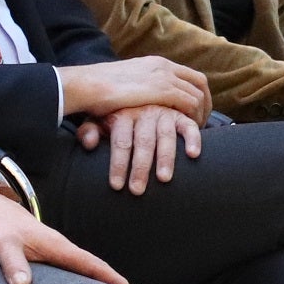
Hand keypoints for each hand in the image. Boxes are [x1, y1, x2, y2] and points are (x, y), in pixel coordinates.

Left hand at [0, 192, 130, 283]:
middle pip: (93, 268)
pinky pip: (69, 268)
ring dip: (97, 282)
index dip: (112, 279)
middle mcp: (59, 247)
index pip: (92, 264)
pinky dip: (80, 279)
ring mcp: (52, 249)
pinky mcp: (42, 252)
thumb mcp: (1, 244)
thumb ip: (12, 263)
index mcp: (56, 246)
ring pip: (81, 268)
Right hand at [57, 54, 210, 123]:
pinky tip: (189, 130)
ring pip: (198, 95)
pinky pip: (190, 103)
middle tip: (203, 123)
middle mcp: (164, 67)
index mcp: (155, 63)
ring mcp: (164, 77)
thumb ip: (138, 91)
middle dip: (206, 104)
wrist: (88, 84)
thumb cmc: (97, 90)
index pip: (189, 75)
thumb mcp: (124, 86)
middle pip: (200, 83)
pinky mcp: (163, 90)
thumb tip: (141, 103)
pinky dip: (194, 117)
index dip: (197, 93)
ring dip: (201, 114)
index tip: (196, 111)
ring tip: (198, 131)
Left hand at [74, 105, 204, 193]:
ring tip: (164, 179)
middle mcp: (143, 112)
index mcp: (122, 114)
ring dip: (165, 158)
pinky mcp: (180, 115)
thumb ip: (90, 131)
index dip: (118, 164)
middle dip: (140, 167)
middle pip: (142, 141)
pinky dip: (192, 139)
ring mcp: (163, 113)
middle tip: (138, 190)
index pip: (120, 141)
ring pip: (165, 136)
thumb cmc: (114, 115)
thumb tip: (89, 143)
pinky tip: (193, 155)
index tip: (117, 186)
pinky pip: (188, 126)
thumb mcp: (98, 119)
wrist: (136, 93)